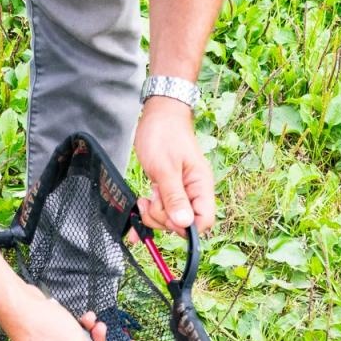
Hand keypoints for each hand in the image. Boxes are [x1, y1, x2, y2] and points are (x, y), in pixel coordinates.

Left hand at [134, 95, 216, 236]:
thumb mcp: (165, 167)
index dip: (185, 226)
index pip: (204, 221)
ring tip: (145, 198)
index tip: (167, 216)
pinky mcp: (168, 190)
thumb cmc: (164, 134)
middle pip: (184, 224)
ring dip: (154, 215)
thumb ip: (174, 196)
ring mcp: (181, 191)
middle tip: (150, 201)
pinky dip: (148, 214)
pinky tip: (137, 214)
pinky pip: (161, 209)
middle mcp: (194, 191)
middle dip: (163, 219)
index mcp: (200, 186)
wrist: (159, 114)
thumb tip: (184, 223)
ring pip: (170, 218)